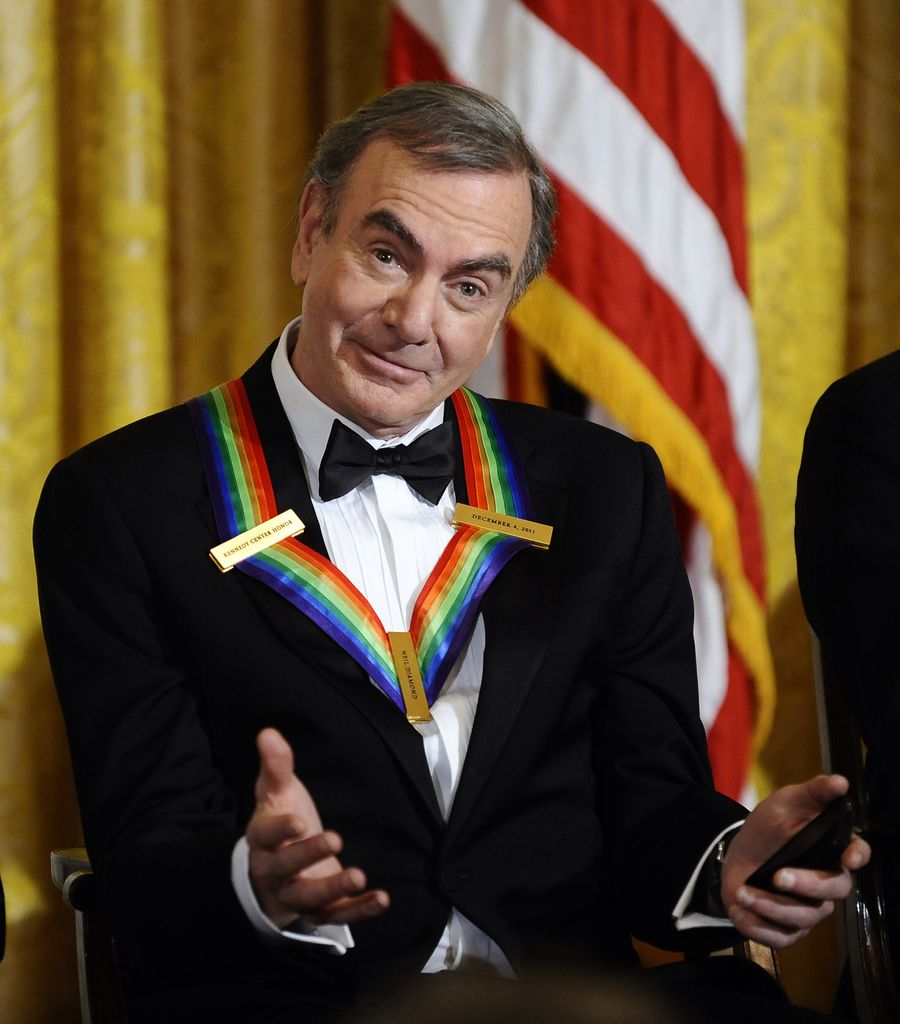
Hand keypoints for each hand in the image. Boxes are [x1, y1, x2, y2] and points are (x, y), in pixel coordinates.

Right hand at [246, 727, 389, 928]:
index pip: (264, 835)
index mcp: (262, 840)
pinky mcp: (319, 911)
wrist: (271, 870)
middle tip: (335, 839)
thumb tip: (268, 732)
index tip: (299, 821)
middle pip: (287, 869)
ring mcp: (296, 895)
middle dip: (309, 855)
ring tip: (358, 875)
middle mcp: (274, 872)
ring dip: (333, 888)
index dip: (280, 830)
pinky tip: (381, 899)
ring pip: (310, 899)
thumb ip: (276, 765)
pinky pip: (337, 916)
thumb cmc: (278, 821)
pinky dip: (359, 911)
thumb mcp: (276, 792)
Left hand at [721, 774, 869, 947]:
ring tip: (742, 891)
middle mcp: (827, 882)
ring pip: (803, 917)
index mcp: (833, 849)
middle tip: (777, 875)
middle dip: (805, 885)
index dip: (856, 855)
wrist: (738, 852)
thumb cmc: (770, 826)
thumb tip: (840, 782)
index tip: (848, 856)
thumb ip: (813, 792)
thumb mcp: (786, 802)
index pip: (858, 853)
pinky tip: (740, 910)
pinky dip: (758, 927)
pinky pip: (780, 938)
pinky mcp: (787, 929)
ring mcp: (809, 909)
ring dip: (770, 906)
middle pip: (833, 890)